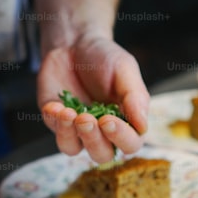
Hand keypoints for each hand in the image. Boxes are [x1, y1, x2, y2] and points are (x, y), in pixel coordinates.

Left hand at [38, 34, 148, 162]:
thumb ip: (135, 97)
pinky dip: (54, 120)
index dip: (121, 137)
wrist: (75, 42)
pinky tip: (55, 105)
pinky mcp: (55, 120)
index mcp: (126, 122)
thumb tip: (143, 127)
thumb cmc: (105, 57)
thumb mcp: (125, 70)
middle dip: (93, 140)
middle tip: (87, 118)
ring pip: (73, 149)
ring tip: (69, 113)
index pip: (130, 144)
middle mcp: (102, 131)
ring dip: (70, 136)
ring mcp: (76, 128)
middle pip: (101, 155)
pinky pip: (54, 131)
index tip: (109, 120)